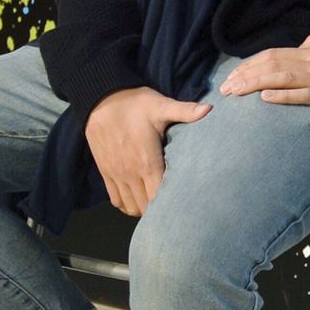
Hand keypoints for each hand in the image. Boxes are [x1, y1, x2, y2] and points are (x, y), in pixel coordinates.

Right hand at [85, 86, 209, 216]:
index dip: (172, 201)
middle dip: (160, 208)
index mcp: (148, 161)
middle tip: (175, 202)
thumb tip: (210, 108)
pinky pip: (115, 199)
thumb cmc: (135, 104)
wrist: (100, 100)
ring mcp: (116, 175)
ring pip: (130, 206)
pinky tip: (138, 198)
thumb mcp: (160, 106)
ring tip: (158, 203)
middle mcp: (131, 173)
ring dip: (144, 208)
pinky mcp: (105, 172)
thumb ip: (185, 111)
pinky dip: (126, 204)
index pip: (159, 195)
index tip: (185, 199)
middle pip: (146, 205)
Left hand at [220, 35, 309, 122]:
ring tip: (235, 93)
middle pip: (273, 64)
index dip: (250, 64)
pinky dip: (282, 96)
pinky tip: (265, 99)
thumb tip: (302, 45)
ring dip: (255, 84)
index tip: (232, 76)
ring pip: (282, 78)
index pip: (275, 54)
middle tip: (224, 89)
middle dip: (245, 75)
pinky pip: (302, 95)